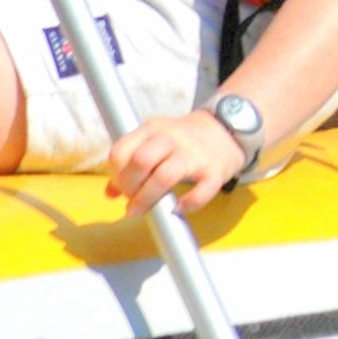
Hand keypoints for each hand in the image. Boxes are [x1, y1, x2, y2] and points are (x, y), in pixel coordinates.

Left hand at [104, 107, 248, 215]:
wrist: (226, 129)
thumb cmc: (182, 140)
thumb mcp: (154, 141)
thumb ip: (131, 162)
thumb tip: (110, 193)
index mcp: (153, 128)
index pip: (122, 151)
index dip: (116, 174)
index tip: (120, 187)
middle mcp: (172, 138)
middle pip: (141, 162)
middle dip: (129, 187)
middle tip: (131, 200)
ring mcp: (194, 154)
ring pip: (164, 177)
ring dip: (147, 199)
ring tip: (142, 209)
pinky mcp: (214, 171)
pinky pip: (200, 192)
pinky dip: (187, 204)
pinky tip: (178, 207)